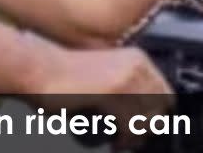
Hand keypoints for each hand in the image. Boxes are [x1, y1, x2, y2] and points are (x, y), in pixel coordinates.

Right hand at [32, 44, 172, 149]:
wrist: (37, 68)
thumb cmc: (61, 73)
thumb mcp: (102, 72)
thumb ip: (123, 87)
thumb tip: (137, 114)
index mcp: (136, 58)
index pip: (165, 94)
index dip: (155, 114)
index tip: (143, 126)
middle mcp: (136, 66)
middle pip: (161, 109)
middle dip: (149, 126)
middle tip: (132, 138)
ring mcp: (127, 80)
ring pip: (149, 121)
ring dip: (137, 136)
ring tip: (122, 143)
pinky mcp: (114, 95)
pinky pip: (132, 127)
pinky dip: (126, 140)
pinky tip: (115, 143)